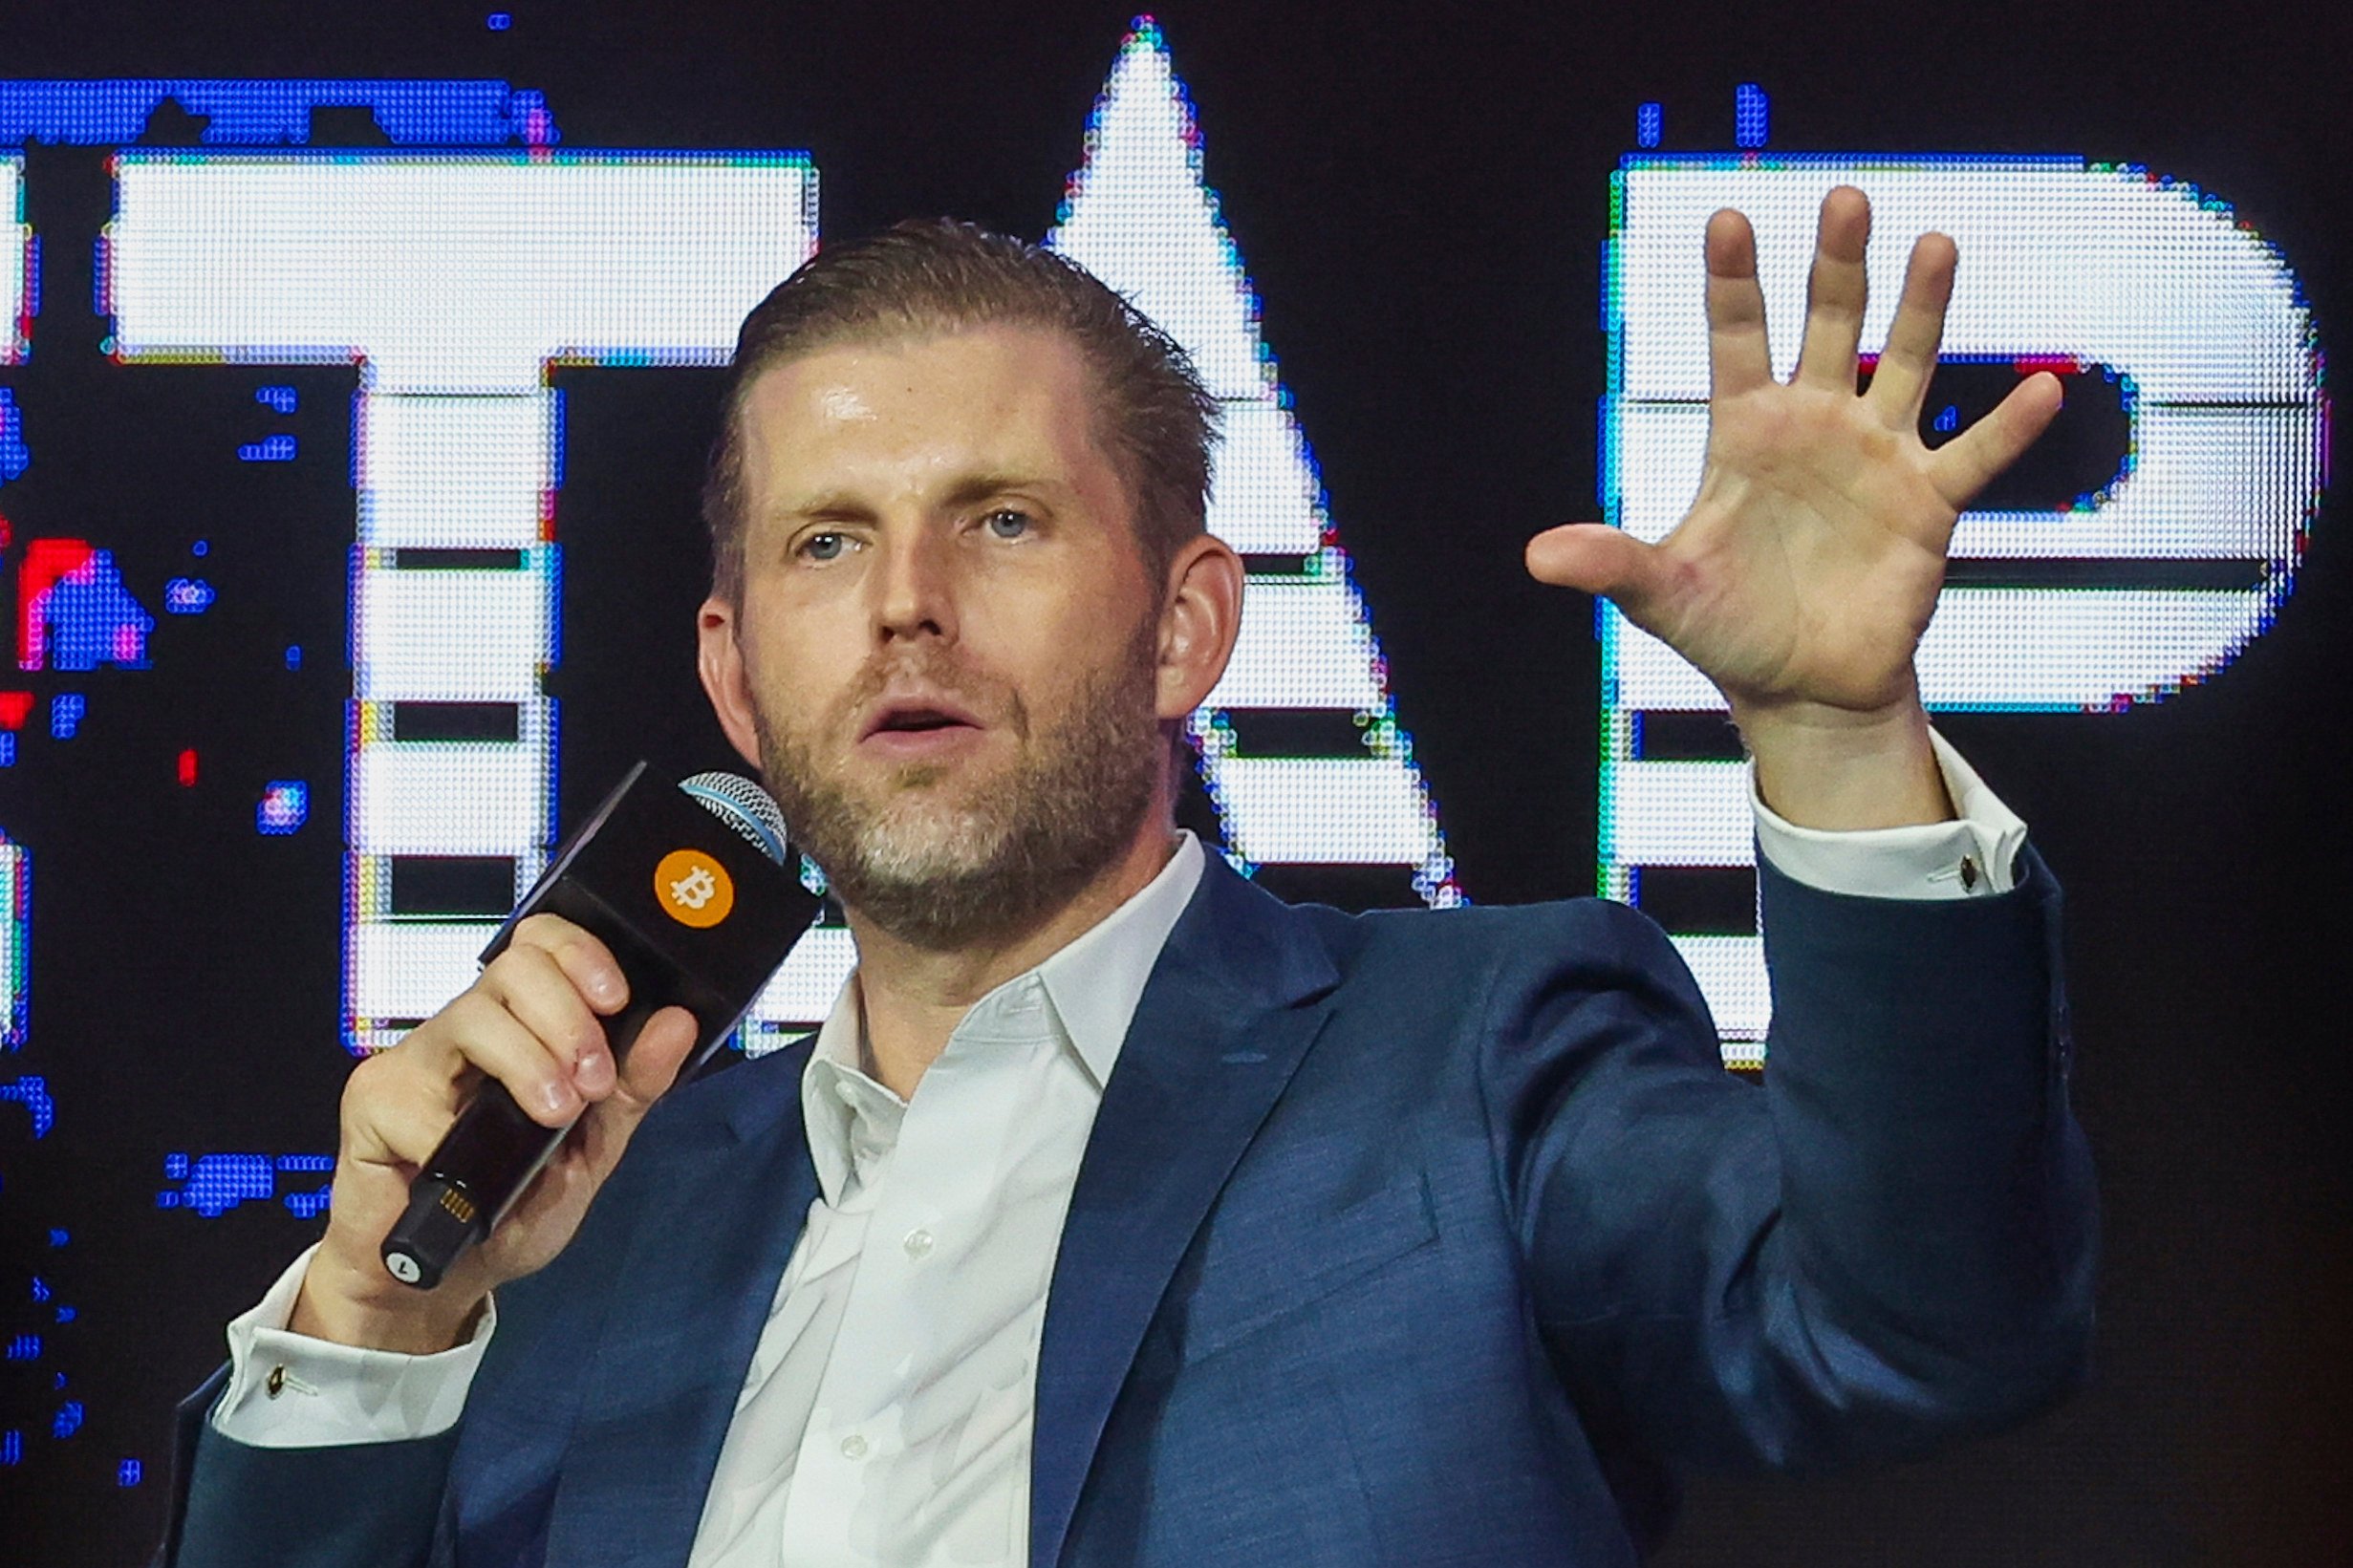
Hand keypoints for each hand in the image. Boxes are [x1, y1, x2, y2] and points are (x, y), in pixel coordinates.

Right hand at [290, 915, 697, 1352]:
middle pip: (515, 969)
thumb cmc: (516, 1204)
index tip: (616, 999)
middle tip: (591, 1083)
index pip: (542, 944)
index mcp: (523, 1026)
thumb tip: (679, 1023)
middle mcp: (469, 1029)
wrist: (451, 1276)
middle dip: (569, 1020)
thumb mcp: (593, 1148)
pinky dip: (457, 1137)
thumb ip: (634, 1087)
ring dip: (528, 1063)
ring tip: (553, 1115)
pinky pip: (418, 1098)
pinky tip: (467, 1170)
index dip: (581, 953)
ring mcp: (416, 1060)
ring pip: (474, 1017)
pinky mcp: (373, 1100)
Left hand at [1526, 187, 2060, 815]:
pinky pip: (1973, 456)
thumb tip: (1538, 557)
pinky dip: (2007, 426)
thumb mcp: (1661, 594)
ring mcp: (1877, 457)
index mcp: (1746, 431)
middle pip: (1829, 324)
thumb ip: (1611, 563)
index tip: (1729, 218)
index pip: (1736, 338)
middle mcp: (1815, 426)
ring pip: (1904, 363)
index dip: (1732, 282)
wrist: (1799, 686)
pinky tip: (2043, 387)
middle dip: (1838, 264)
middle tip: (1846, 198)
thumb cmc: (1728, 629)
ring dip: (1922, 307)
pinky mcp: (1928, 505)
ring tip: (1938, 243)